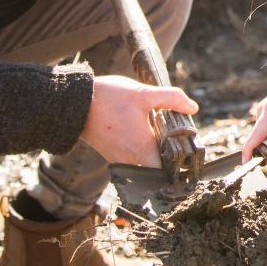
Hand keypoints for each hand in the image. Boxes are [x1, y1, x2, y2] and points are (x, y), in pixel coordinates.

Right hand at [80, 74, 197, 166]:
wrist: (73, 103)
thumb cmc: (108, 99)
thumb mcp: (144, 94)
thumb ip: (172, 99)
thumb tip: (193, 108)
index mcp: (143, 149)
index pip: (168, 172)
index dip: (180, 167)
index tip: (189, 156)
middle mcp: (131, 159)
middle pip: (157, 169)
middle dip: (169, 157)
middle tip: (179, 140)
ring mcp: (119, 158)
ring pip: (144, 163)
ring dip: (155, 151)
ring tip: (164, 134)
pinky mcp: (111, 153)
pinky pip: (132, 157)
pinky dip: (141, 148)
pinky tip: (146, 131)